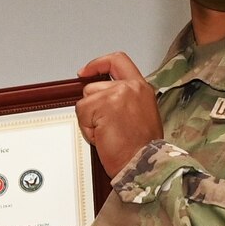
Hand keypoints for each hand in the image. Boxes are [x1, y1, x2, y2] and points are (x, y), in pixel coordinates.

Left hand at [76, 53, 161, 177]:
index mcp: (141, 88)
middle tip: (107, 127)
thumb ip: (125, 100)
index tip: (86, 72)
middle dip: (93, 108)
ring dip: (90, 120)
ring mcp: (116, 95)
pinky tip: (103, 137)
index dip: (98, 64)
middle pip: (93, 87)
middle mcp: (130, 87)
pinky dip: (87, 129)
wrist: (142, 165)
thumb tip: (103, 97)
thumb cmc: (142, 150)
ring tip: (108, 133)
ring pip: (86, 101)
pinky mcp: (102, 106)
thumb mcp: (142, 115)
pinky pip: (81, 113)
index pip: (118, 61)